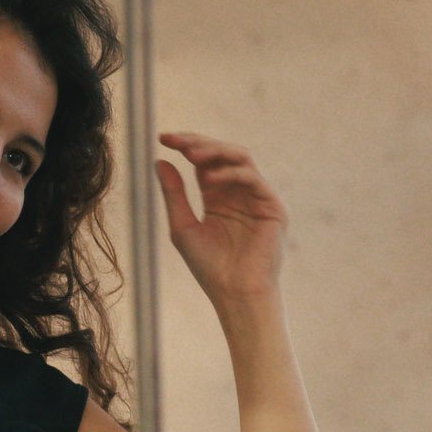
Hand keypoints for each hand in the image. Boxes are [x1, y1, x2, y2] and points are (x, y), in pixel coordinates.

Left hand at [154, 131, 288, 305]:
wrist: (235, 294)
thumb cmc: (210, 267)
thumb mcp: (183, 227)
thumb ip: (174, 194)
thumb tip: (159, 160)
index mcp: (218, 197)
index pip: (204, 162)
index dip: (186, 146)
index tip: (163, 138)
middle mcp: (239, 193)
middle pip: (222, 154)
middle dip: (199, 143)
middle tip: (176, 140)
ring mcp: (257, 197)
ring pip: (240, 158)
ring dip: (215, 152)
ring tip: (191, 154)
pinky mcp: (272, 206)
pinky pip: (253, 178)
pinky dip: (230, 173)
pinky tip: (208, 179)